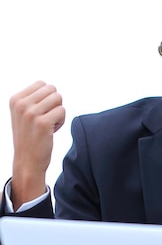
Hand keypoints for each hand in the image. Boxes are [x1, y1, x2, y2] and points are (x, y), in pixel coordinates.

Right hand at [9, 81, 64, 207]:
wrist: (28, 160)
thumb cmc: (30, 135)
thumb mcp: (23, 113)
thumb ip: (33, 98)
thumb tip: (49, 86)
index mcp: (15, 99)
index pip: (43, 84)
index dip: (47, 97)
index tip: (39, 112)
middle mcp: (21, 104)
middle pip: (53, 90)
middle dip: (54, 104)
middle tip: (46, 118)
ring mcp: (31, 113)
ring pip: (59, 99)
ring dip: (58, 112)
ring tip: (48, 124)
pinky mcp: (43, 123)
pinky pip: (62, 111)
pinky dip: (61, 121)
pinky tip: (51, 131)